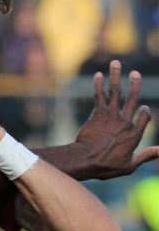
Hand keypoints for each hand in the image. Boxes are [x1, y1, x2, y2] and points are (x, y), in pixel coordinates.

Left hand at [73, 60, 158, 178]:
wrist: (85, 160)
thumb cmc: (106, 166)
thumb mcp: (130, 165)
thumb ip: (146, 155)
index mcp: (135, 134)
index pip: (145, 116)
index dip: (145, 112)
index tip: (143, 109)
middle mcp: (125, 122)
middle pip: (132, 99)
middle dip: (134, 84)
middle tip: (134, 73)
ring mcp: (111, 116)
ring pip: (115, 92)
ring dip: (116, 77)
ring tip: (115, 63)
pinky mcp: (97, 114)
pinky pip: (98, 96)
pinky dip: (98, 85)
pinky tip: (98, 75)